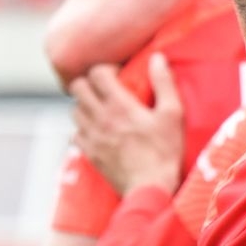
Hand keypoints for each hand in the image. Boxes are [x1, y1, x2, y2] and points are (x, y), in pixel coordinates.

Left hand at [69, 56, 183, 194]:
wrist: (150, 187)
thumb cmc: (164, 151)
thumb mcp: (172, 115)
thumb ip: (164, 83)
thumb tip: (157, 58)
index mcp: (119, 104)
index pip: (96, 73)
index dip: (106, 69)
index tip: (118, 76)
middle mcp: (100, 117)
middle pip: (77, 88)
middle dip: (89, 83)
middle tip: (104, 90)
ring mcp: (91, 137)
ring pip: (73, 110)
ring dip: (84, 106)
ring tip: (100, 110)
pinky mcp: (89, 154)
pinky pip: (74, 135)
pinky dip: (82, 129)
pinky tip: (96, 132)